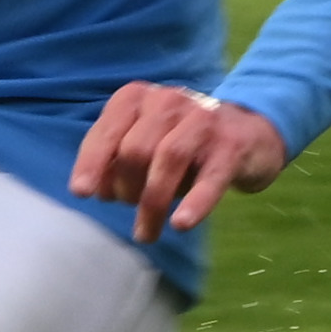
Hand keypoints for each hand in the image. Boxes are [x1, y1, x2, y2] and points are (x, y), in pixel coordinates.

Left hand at [70, 84, 288, 243]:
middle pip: (135, 149)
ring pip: (168, 160)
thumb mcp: (143, 143)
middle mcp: (169, 101)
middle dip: (125, 188)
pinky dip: (195, 202)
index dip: (92, 163)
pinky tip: (181, 224)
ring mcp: (204, 120)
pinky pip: (210, 177)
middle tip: (129, 209)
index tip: (82, 193)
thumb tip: (93, 190)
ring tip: (146, 233)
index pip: (107, 130)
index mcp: (138, 98)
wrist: (249, 133)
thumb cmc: (181, 144)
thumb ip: (115, 161)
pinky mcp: (232, 145)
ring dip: (152, 203)